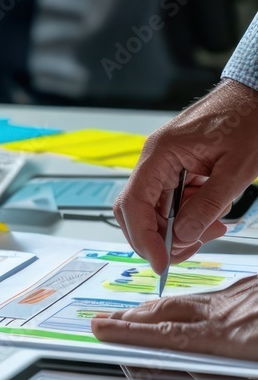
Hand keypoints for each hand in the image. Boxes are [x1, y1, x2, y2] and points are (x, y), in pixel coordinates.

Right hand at [91, 275, 257, 360]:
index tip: (104, 331)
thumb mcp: (254, 366)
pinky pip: (209, 294)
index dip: (129, 333)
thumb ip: (223, 370)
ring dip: (153, 309)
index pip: (166, 335)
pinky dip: (188, 302)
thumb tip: (191, 367)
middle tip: (104, 321)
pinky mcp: (250, 286)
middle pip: (167, 313)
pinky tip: (182, 306)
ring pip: (185, 301)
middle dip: (130, 318)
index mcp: (230, 337)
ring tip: (131, 314)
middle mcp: (227, 311)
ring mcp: (239, 295)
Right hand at [114, 79, 257, 273]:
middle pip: (135, 210)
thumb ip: (207, 205)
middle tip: (188, 251)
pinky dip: (187, 214)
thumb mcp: (236, 169)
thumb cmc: (250, 118)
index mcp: (160, 154)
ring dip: (177, 228)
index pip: (133, 204)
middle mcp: (154, 158)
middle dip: (157, 237)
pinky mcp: (176, 165)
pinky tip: (212, 217)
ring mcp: (163, 162)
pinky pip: (170, 198)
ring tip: (212, 230)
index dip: (143, 238)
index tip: (160, 262)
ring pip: (154, 208)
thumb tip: (182, 236)